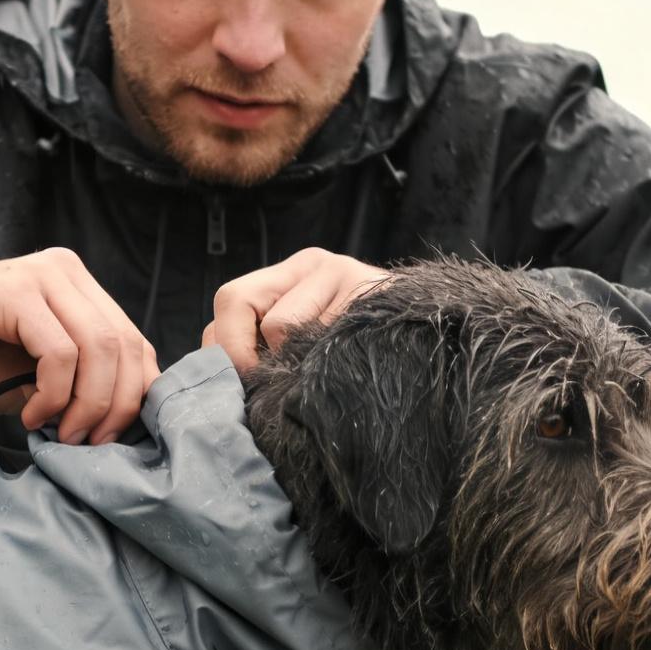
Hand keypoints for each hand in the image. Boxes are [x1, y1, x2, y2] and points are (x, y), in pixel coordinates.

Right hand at [0, 248, 160, 444]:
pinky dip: (53, 394)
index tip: (109, 437)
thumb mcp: (33, 380)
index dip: (133, 395)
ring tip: (58, 431)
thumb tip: (118, 422)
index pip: (134, 343)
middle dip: (114, 406)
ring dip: (85, 404)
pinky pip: (58, 351)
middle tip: (86, 442)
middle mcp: (66, 273)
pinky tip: (31, 414)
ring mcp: (42, 277)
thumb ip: (77, 387)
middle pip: (124, 345)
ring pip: (98, 347)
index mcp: (78, 289)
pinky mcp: (15, 292)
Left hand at [202, 248, 390, 371]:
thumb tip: (223, 379)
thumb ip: (262, 348)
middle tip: (259, 385)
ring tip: (312, 376)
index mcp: (285, 275)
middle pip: (235, 299)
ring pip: (278, 324)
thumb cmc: (357, 349)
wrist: (428, 333)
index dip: (223, 348)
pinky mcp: (365, 286)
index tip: (239, 386)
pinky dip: (320, 360)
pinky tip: (338, 368)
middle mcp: (308, 263)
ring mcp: (338, 269)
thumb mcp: (305, 342)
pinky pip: (319, 334)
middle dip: (237, 352)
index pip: (229, 302)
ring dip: (287, 361)